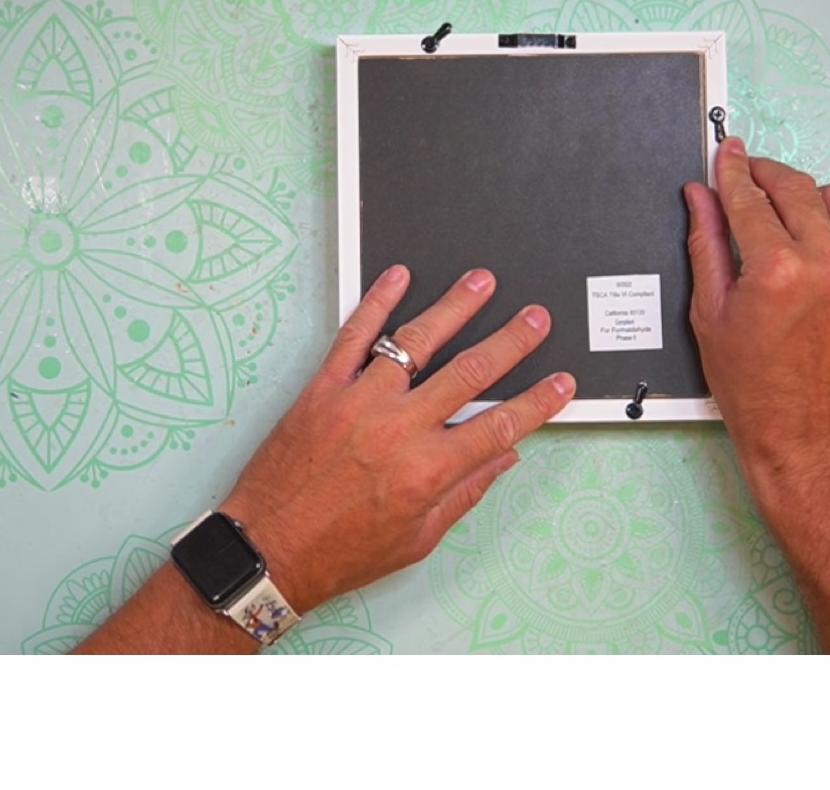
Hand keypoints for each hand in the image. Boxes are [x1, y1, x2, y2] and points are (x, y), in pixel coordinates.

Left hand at [220, 265, 575, 612]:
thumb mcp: (417, 539)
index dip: (538, 402)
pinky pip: (354, 336)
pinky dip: (377, 302)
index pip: (499, 426)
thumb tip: (504, 457)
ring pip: (417, 341)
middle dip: (511, 342)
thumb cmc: (339, 552)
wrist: (268, 551)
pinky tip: (399, 277)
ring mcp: (358, 403)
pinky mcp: (322, 390)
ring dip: (454, 307)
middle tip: (536, 318)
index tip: (561, 383)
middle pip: (469, 373)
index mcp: (427, 472)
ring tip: (481, 282)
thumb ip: (464, 493)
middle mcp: (397, 430)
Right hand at [683, 137, 829, 501]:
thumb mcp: (709, 311)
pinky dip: (827, 232)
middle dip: (765, 173)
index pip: (750, 199)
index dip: (732, 171)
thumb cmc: (749, 384)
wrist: (800, 431)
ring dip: (802, 196)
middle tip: (744, 171)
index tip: (725, 152)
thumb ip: (707, 243)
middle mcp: (826, 266)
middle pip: (796, 188)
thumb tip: (700, 198)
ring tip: (776, 209)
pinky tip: (802, 250)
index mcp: (778, 270)